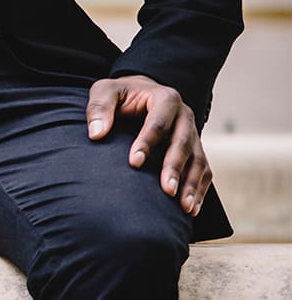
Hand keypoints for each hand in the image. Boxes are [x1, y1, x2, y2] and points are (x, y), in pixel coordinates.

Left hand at [86, 75, 209, 215]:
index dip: (147, 143)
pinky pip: (204, 169)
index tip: (134, 163)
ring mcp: (193, 132)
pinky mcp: (195, 148)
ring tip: (184, 207)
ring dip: (192, 183)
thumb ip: (99, 107)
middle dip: (175, 167)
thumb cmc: (120, 95)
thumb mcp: (105, 91)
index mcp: (165, 98)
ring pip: (198, 159)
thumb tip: (96, 133)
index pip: (158, 122)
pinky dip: (200, 189)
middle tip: (166, 190)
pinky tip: (191, 208)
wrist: (140, 93)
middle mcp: (184, 115)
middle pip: (183, 143)